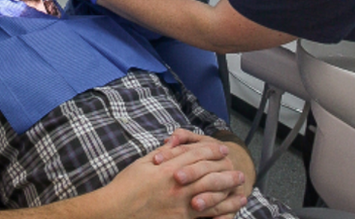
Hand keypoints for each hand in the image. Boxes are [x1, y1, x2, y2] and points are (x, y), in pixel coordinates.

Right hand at [104, 140, 246, 218]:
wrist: (113, 211)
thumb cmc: (124, 187)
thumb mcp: (141, 163)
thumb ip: (161, 154)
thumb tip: (174, 144)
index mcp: (167, 168)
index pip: (196, 155)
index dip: (212, 151)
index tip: (223, 149)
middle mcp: (176, 185)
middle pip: (209, 174)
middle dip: (226, 172)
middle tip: (239, 172)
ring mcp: (179, 204)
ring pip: (211, 196)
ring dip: (228, 192)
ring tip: (241, 190)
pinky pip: (204, 216)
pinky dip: (220, 212)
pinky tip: (229, 211)